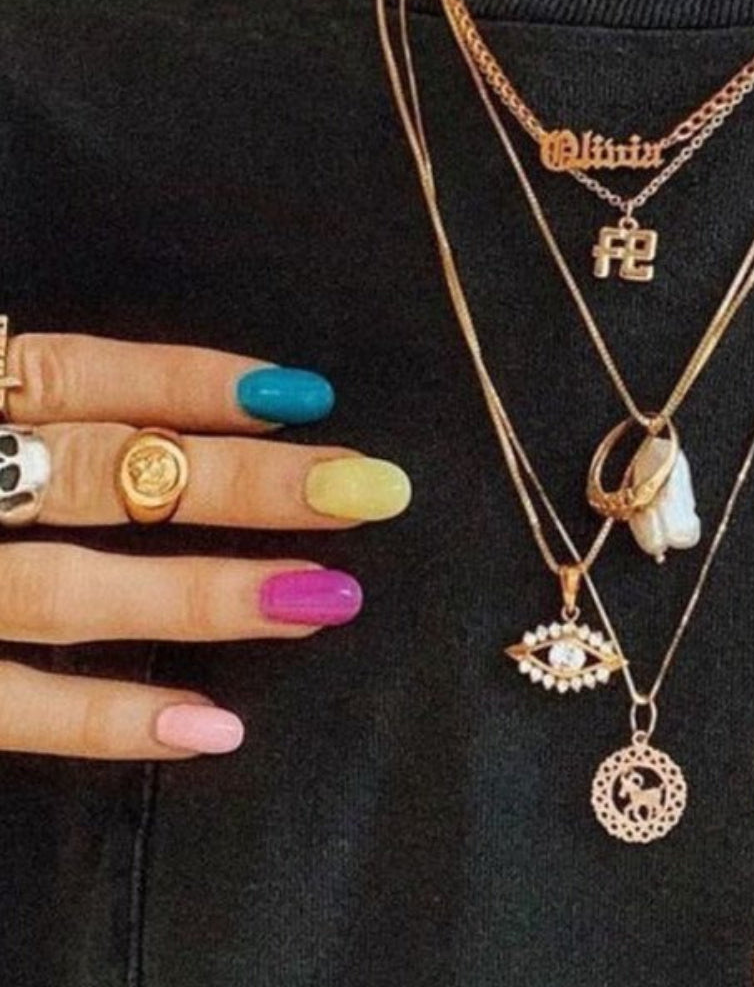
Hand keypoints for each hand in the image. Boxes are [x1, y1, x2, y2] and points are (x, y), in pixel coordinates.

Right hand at [0, 332, 410, 760]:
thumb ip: (30, 414)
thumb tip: (167, 428)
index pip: (81, 375)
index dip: (192, 382)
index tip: (307, 395)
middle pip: (107, 475)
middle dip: (243, 484)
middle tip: (366, 490)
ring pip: (71, 590)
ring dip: (204, 593)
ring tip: (328, 599)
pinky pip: (9, 710)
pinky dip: (108, 720)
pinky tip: (217, 729)